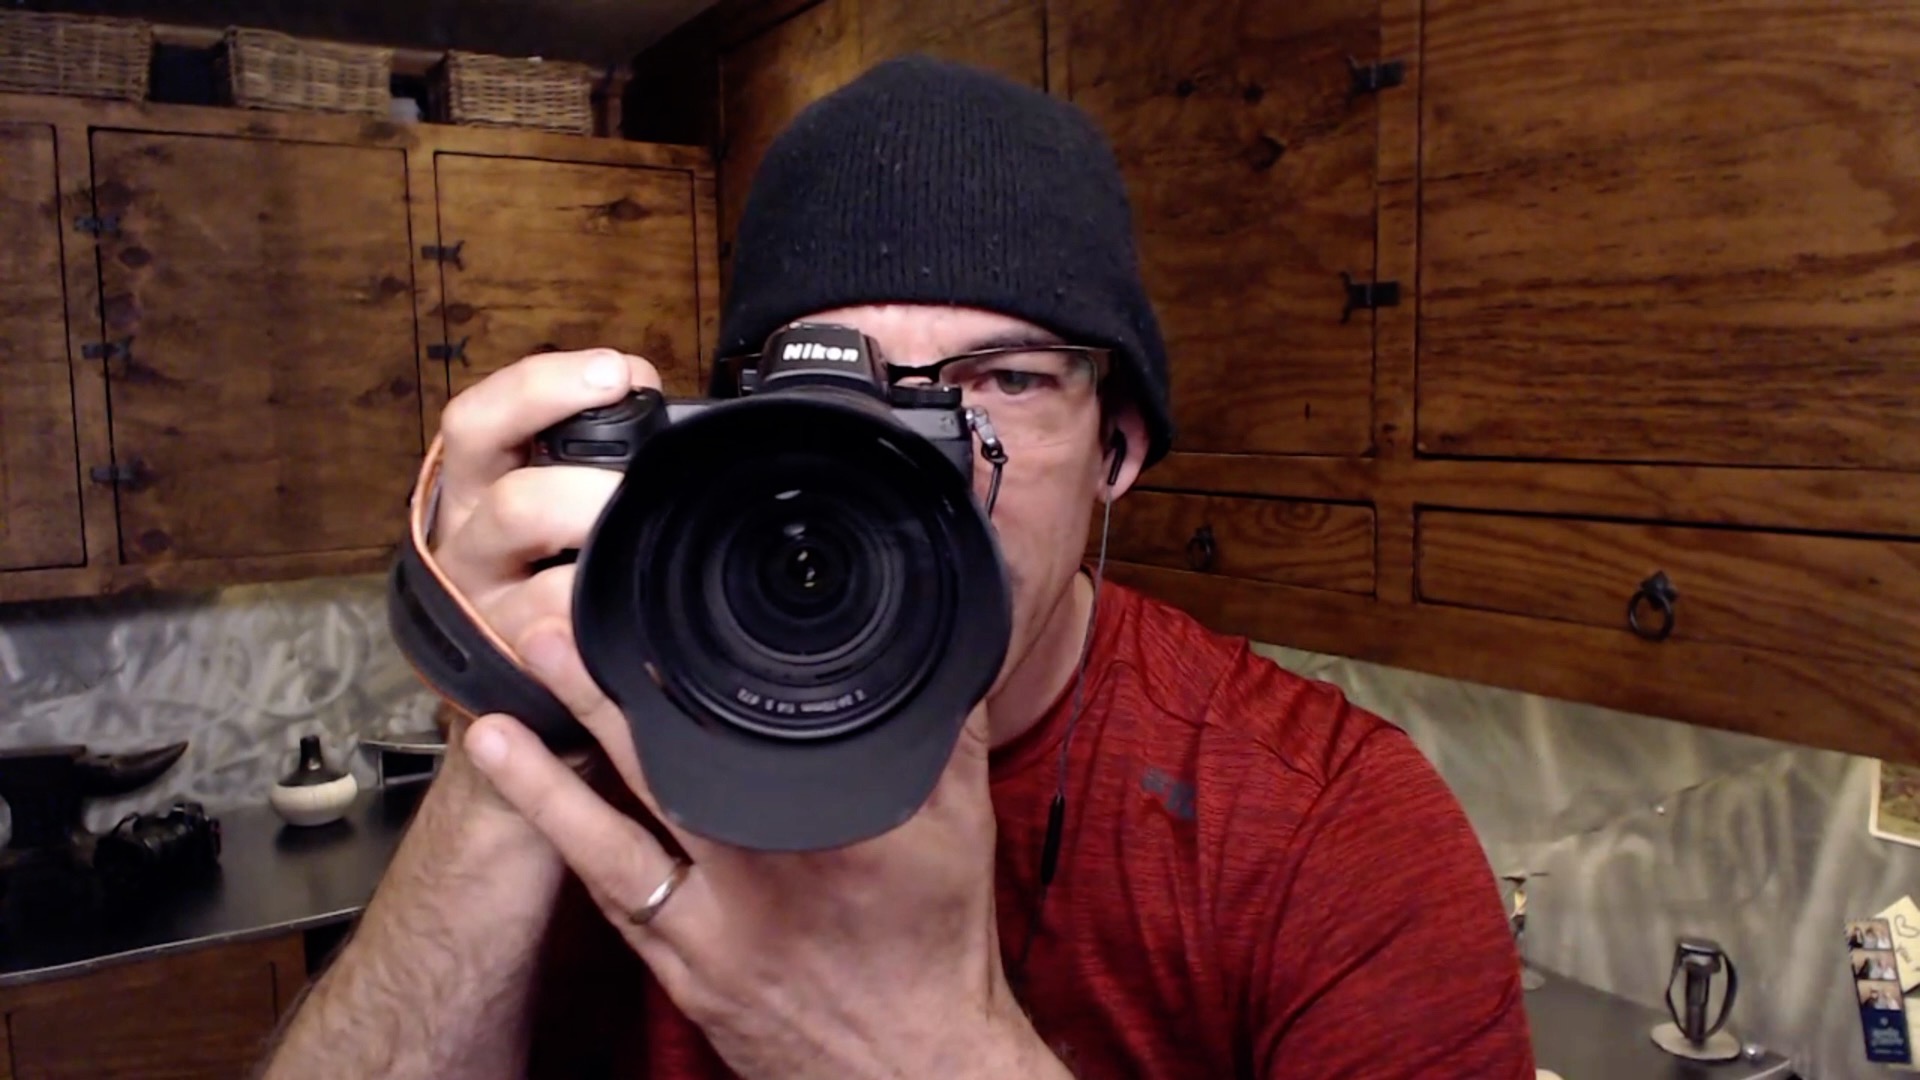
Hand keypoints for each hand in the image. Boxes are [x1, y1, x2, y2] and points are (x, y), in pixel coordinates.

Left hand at [461, 629, 1064, 1079]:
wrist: (915, 1066)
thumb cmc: (938, 944)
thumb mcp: (960, 822)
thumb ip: (940, 732)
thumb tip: (939, 651)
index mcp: (826, 827)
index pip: (742, 732)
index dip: (683, 671)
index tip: (640, 617)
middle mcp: (758, 875)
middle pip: (658, 773)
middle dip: (594, 701)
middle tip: (542, 640)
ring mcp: (711, 931)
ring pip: (609, 845)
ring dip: (545, 784)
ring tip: (493, 729)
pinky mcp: (683, 974)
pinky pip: (614, 903)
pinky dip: (573, 853)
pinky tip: (536, 819)